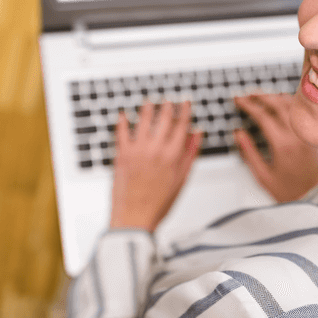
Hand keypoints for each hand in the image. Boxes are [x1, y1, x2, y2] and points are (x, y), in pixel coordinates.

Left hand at [110, 101, 202, 232]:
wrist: (134, 217)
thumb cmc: (158, 204)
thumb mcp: (182, 180)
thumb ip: (190, 154)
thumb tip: (196, 134)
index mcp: (172, 156)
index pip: (181, 125)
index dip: (184, 111)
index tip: (185, 102)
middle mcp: (155, 150)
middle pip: (163, 119)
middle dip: (167, 106)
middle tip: (168, 99)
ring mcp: (137, 150)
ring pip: (142, 120)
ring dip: (147, 108)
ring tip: (149, 101)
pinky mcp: (122, 155)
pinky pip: (121, 132)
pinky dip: (122, 121)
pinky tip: (123, 115)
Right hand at [234, 94, 317, 202]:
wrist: (315, 197)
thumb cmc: (288, 191)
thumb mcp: (262, 176)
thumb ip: (249, 153)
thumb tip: (238, 133)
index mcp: (282, 145)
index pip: (263, 116)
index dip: (248, 105)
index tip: (237, 100)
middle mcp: (296, 136)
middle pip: (277, 104)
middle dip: (260, 96)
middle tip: (246, 94)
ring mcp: (305, 134)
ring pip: (290, 105)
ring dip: (274, 97)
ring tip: (259, 96)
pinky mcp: (310, 135)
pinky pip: (299, 112)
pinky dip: (287, 103)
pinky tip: (278, 103)